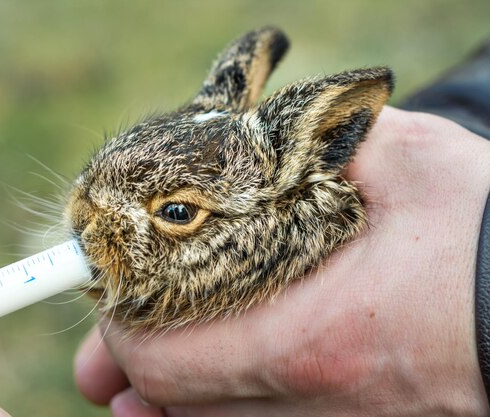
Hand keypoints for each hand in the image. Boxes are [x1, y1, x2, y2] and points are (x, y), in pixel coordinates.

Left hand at [74, 107, 489, 416]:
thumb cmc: (487, 236)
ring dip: (165, 402)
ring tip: (129, 383)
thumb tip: (258, 145)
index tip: (108, 297)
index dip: (121, 330)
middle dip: (129, 372)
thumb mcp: (407, 164)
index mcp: (317, 336)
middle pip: (178, 404)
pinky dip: (212, 413)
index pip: (168, 359)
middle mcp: (320, 402)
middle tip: (98, 360)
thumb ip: (319, 146)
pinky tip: (190, 405)